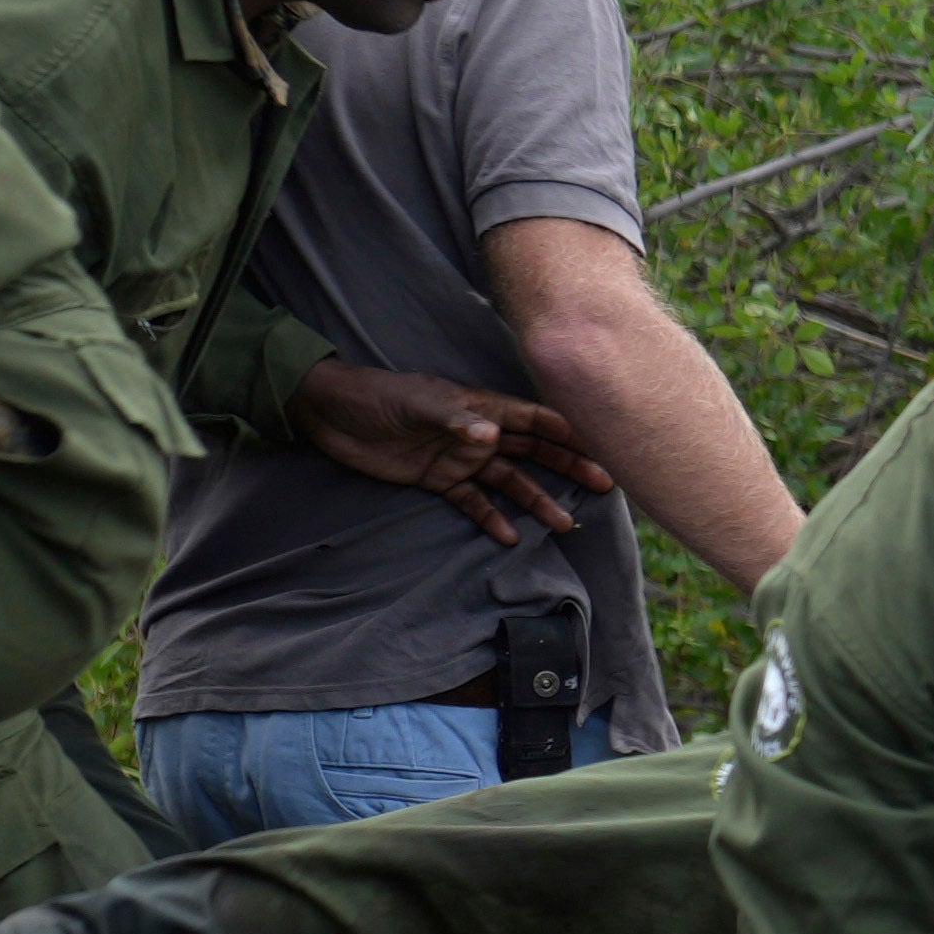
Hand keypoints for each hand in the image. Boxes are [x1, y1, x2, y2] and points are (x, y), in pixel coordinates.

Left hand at [293, 359, 590, 537]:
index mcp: (478, 407)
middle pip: (532, 451)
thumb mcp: (415, 403)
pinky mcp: (438, 480)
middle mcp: (476, 433)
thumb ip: (455, 419)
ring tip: (563, 523)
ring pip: (509, 481)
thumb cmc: (376, 397)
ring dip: (535, 500)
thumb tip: (492, 435)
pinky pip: (473, 502)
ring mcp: (459, 458)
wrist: (330, 413)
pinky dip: (491, 518)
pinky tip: (509, 537)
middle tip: (603, 483)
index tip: (601, 444)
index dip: (566, 430)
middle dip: (567, 466)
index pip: (532, 417)